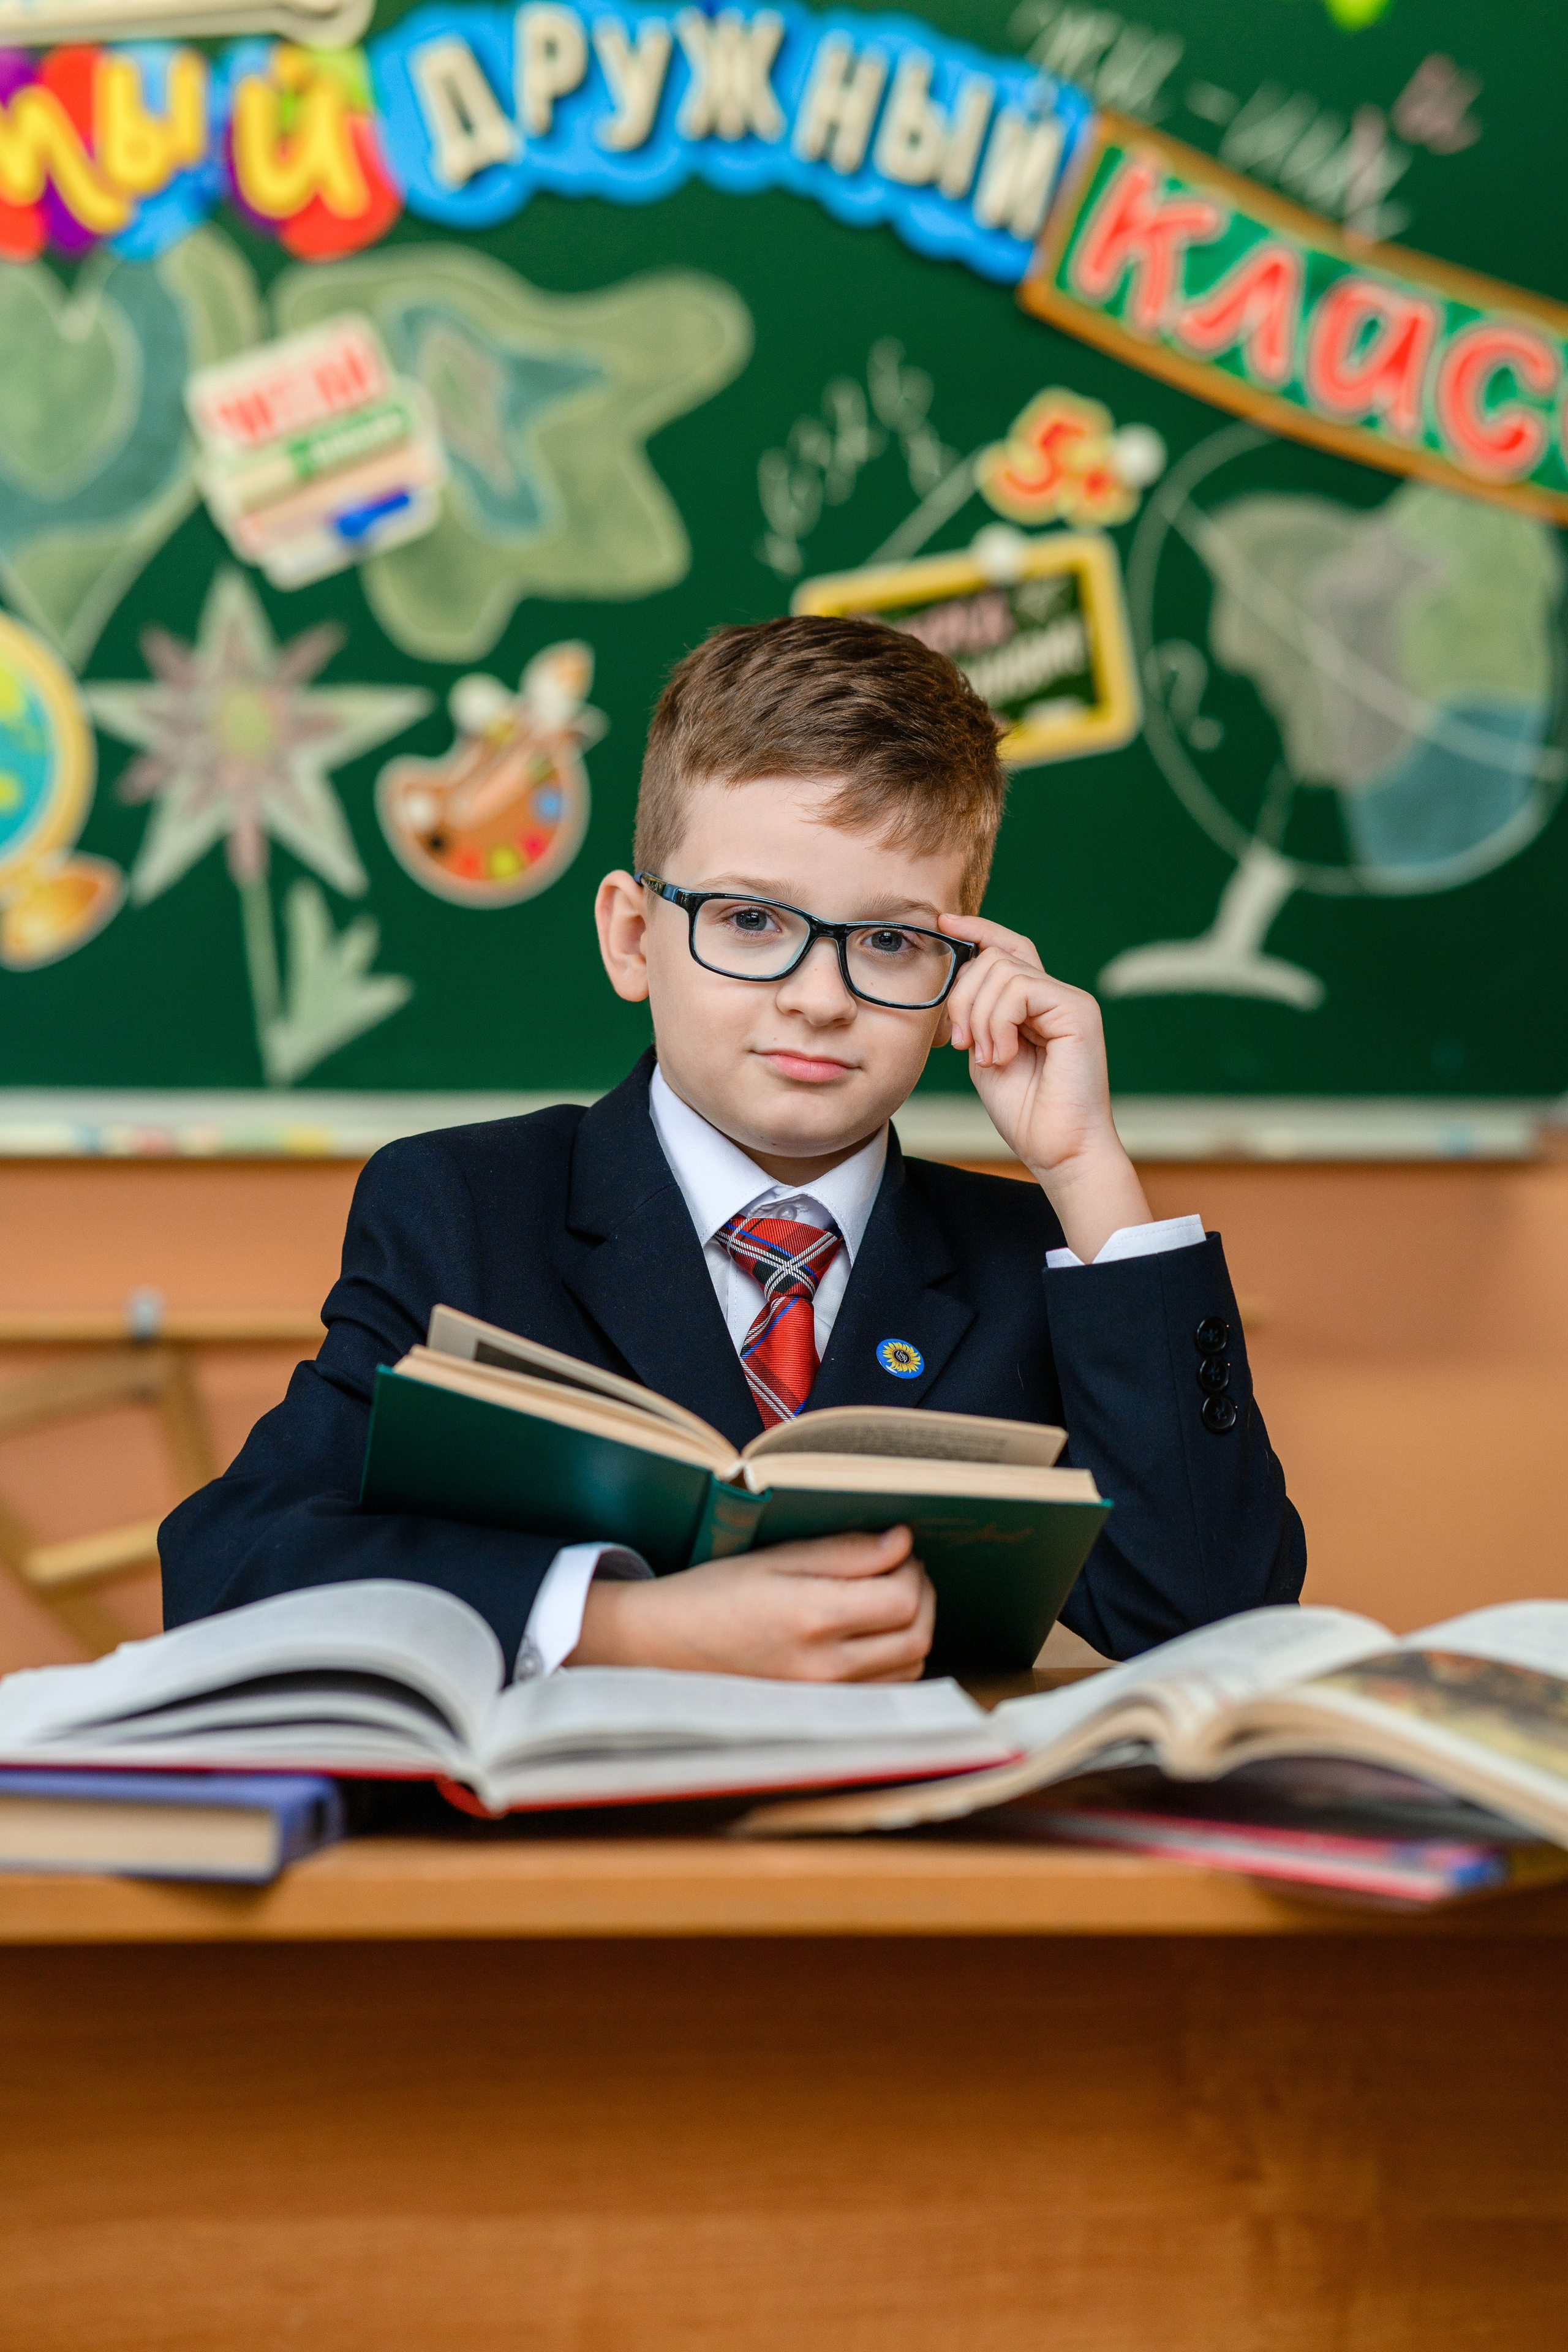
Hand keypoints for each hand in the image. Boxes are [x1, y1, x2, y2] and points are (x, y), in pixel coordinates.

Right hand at [567, 1526, 934, 1680]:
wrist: (664, 1648)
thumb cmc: (715, 1594)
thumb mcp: (776, 1558)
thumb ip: (845, 1552)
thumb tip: (903, 1541)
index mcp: (810, 1619)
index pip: (902, 1598)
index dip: (911, 1567)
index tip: (896, 1546)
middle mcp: (824, 1668)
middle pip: (916, 1636)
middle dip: (922, 1596)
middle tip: (899, 1568)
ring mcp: (826, 1698)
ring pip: (910, 1667)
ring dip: (912, 1628)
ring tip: (885, 1598)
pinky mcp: (823, 1713)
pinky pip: (886, 1690)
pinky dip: (894, 1659)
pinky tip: (871, 1634)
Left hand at [940, 912, 1150, 1262]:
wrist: (1059, 1149)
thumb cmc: (1024, 1111)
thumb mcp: (985, 1052)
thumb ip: (976, 1015)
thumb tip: (959, 975)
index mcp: (1035, 1003)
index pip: (1007, 947)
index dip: (976, 930)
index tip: (943, 924)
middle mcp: (1056, 994)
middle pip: (995, 957)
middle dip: (963, 995)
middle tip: (960, 1042)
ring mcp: (1069, 1000)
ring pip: (1003, 970)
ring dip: (979, 1016)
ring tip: (989, 1057)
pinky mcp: (1077, 1010)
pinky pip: (1020, 988)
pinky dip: (999, 1021)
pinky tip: (1004, 1055)